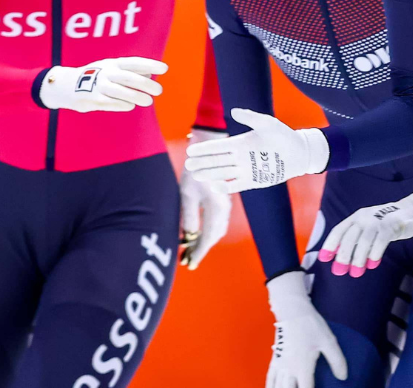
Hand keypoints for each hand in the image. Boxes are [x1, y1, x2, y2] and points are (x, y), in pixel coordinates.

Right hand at [38, 57, 166, 112]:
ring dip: (135, 96)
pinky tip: (130, 106)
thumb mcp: (111, 68)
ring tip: (148, 101)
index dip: (150, 64)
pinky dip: (121, 104)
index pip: (134, 62)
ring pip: (120, 91)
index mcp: (112, 63)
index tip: (165, 68)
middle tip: (159, 90)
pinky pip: (110, 102)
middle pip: (129, 77)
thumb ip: (130, 70)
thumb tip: (151, 73)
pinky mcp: (92, 99)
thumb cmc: (96, 76)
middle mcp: (106, 73)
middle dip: (145, 84)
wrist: (66, 84)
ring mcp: (98, 86)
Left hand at [179, 130, 232, 269]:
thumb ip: (188, 218)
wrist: (209, 147)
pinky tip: (197, 234)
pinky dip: (207, 231)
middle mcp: (225, 207)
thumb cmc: (194, 169)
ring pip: (216, 229)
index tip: (189, 265)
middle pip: (214, 235)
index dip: (199, 252)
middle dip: (201, 249)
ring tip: (190, 250)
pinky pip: (217, 221)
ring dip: (204, 241)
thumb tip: (187, 239)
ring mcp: (226, 203)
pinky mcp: (222, 199)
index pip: (209, 237)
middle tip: (187, 261)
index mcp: (218, 207)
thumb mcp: (187, 194)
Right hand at [183, 109, 329, 193]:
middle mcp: (240, 157)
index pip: (218, 147)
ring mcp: (246, 170)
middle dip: (202, 163)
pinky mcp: (253, 181)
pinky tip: (214, 185)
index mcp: (241, 143)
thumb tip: (233, 110)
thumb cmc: (283, 135)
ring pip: (223, 173)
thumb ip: (250, 118)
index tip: (190, 150)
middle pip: (217, 161)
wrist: (299, 153)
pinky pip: (236, 185)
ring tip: (196, 175)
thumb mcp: (267, 123)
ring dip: (209, 174)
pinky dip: (225, 186)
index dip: (204, 149)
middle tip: (188, 165)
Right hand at [265, 271, 346, 387]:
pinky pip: (269, 378)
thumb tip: (343, 377)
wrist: (292, 310)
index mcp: (303, 367)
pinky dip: (270, 386)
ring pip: (277, 387)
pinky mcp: (274, 359)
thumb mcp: (328, 341)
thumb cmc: (310, 325)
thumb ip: (337, 361)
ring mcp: (279, 364)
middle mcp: (289, 369)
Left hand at [318, 183, 412, 277]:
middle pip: (349, 236)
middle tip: (339, 271)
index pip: (339, 230)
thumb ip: (356, 239)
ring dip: (358, 257)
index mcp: (356, 217)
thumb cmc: (385, 224)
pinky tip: (373, 264)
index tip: (324, 259)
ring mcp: (378, 220)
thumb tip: (340, 255)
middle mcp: (364, 217)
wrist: (411, 211)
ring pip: (364, 240)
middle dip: (343, 254)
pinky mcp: (392, 225)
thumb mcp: (368, 229)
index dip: (330, 244)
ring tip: (356, 272)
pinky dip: (375, 253)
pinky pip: (381, 240)